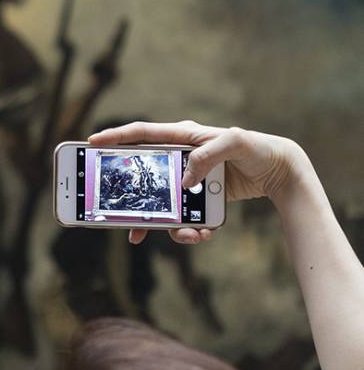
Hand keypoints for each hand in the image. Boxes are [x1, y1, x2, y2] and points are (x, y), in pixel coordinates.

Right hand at [88, 120, 305, 245]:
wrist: (279, 171)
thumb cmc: (258, 148)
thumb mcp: (236, 142)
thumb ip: (209, 154)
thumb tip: (184, 180)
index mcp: (182, 136)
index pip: (141, 134)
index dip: (114, 138)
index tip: (91, 144)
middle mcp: (179, 157)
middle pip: (142, 176)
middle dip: (127, 198)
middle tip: (111, 213)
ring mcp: (185, 179)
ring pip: (159, 204)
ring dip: (160, 224)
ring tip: (175, 235)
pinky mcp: (194, 197)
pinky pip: (179, 216)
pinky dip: (184, 230)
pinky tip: (200, 234)